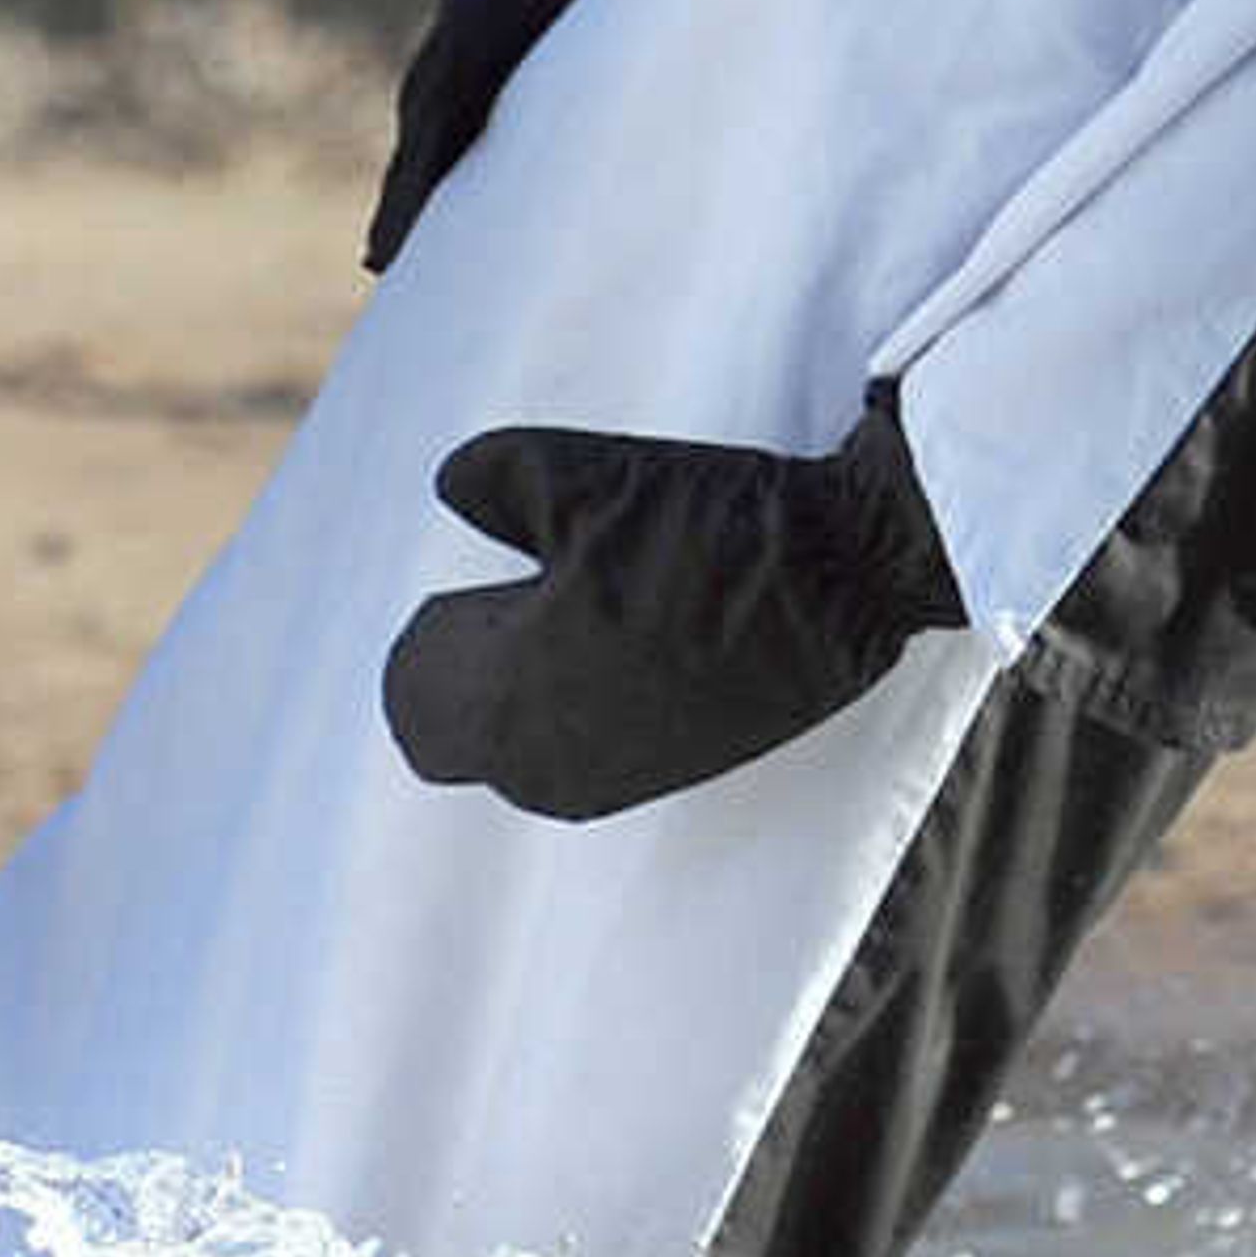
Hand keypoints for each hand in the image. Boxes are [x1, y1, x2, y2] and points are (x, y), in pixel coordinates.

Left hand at [382, 392, 959, 819]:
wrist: (843, 575)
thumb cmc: (706, 522)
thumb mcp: (580, 473)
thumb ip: (487, 479)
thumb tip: (450, 490)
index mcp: (505, 699)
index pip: (412, 695)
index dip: (437, 629)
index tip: (488, 583)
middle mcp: (547, 765)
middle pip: (454, 738)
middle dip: (468, 672)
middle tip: (524, 596)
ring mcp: (611, 783)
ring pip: (519, 755)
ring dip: (522, 698)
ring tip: (582, 615)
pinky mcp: (670, 778)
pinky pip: (579, 761)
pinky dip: (580, 712)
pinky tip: (632, 645)